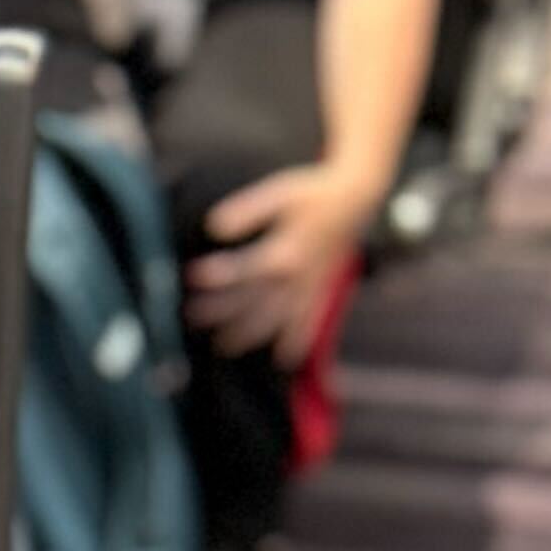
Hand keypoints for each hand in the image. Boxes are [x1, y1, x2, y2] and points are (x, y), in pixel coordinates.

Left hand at [189, 160, 367, 365]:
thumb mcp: (281, 192)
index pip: (246, 270)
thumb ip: (249, 209)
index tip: (192, 275)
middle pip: (255, 300)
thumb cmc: (315, 191)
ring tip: (223, 346)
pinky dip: (299, 338)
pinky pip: (311, 319)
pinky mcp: (323, 287)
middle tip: (191, 317)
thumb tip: (213, 225)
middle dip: (223, 311)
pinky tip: (285, 358)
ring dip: (250, 334)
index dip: (219, 274)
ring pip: (278, 316)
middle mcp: (299, 274)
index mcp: (287, 250)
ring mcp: (312, 284)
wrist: (359, 194)